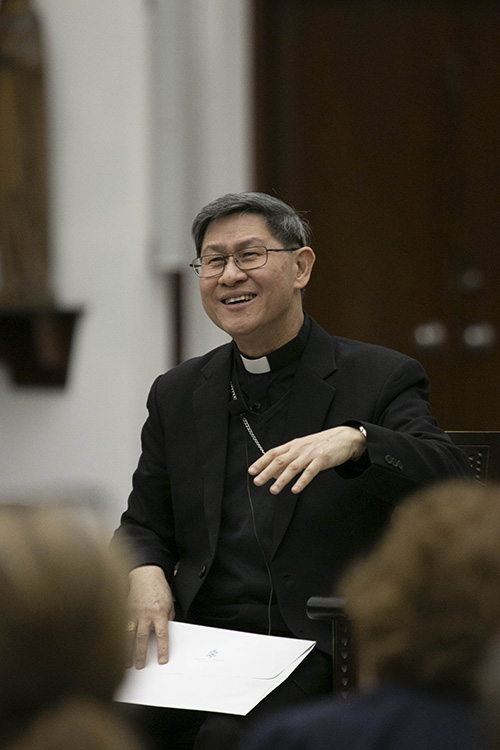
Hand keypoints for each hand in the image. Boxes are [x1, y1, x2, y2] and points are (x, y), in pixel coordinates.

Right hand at [126, 564, 174, 668]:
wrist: (146, 574)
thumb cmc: (158, 588)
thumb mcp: (169, 603)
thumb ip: (167, 619)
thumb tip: (166, 633)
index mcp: (160, 612)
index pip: (162, 634)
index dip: (163, 649)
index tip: (162, 660)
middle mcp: (146, 614)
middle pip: (143, 638)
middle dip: (141, 654)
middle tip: (139, 665)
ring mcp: (134, 612)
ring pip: (129, 634)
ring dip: (127, 650)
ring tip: (126, 662)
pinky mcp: (125, 609)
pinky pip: (121, 625)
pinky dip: (119, 637)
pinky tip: (116, 646)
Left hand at [248, 425, 365, 494]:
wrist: (344, 438)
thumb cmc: (322, 444)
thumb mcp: (303, 448)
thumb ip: (289, 459)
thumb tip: (275, 473)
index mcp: (293, 445)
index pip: (273, 452)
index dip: (261, 461)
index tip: (251, 471)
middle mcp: (299, 449)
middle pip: (279, 460)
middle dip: (266, 472)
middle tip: (257, 481)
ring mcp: (310, 454)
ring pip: (292, 467)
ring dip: (281, 480)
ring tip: (273, 490)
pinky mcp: (322, 460)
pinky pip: (310, 472)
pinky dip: (301, 481)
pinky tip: (295, 489)